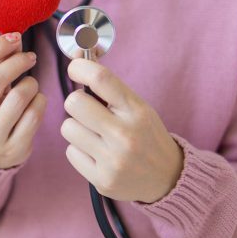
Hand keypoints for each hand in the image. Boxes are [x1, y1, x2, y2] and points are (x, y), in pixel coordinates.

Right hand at [0, 32, 46, 169]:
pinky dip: (40, 100)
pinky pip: (34, 114)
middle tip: (30, 56)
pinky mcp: (13, 150)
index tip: (14, 37)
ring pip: (18, 97)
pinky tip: (37, 100)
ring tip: (31, 83)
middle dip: (17, 62)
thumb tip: (14, 40)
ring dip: (30, 82)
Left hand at [61, 58, 183, 202]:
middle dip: (76, 102)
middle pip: (74, 103)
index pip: (100, 78)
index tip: (75, 68)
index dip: (80, 67)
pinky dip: (79, 150)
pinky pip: (70, 152)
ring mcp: (113, 160)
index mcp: (136, 111)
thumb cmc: (146, 135)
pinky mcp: (102, 180)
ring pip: (68, 128)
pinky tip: (97, 153)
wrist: (168, 178)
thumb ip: (108, 86)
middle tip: (87, 110)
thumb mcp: (136, 107)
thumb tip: (77, 56)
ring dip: (76, 128)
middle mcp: (125, 135)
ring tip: (94, 134)